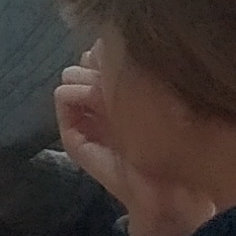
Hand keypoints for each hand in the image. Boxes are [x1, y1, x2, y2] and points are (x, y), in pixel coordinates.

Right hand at [57, 62, 209, 235]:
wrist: (165, 189)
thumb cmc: (173, 145)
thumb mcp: (155, 99)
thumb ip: (133, 74)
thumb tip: (110, 45)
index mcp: (121, 95)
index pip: (99, 53)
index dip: (112, 52)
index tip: (131, 60)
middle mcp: (99, 104)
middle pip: (84, 60)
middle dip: (102, 65)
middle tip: (122, 81)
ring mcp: (83, 119)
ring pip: (70, 74)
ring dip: (91, 78)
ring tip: (114, 95)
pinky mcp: (72, 135)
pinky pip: (62, 95)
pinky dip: (80, 93)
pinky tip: (102, 102)